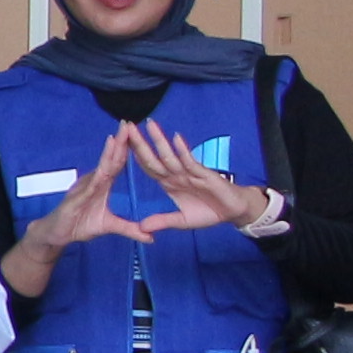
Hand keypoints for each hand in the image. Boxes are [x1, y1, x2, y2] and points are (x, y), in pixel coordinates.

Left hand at [123, 117, 272, 233]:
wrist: (234, 212)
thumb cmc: (208, 212)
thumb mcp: (181, 221)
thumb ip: (162, 221)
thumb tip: (141, 227)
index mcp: (169, 182)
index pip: (148, 167)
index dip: (133, 156)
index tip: (118, 144)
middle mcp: (176, 174)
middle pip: (154, 157)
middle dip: (141, 142)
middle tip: (126, 126)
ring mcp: (190, 172)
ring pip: (170, 155)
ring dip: (160, 140)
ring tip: (149, 124)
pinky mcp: (205, 174)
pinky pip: (191, 161)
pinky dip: (184, 150)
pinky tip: (176, 138)